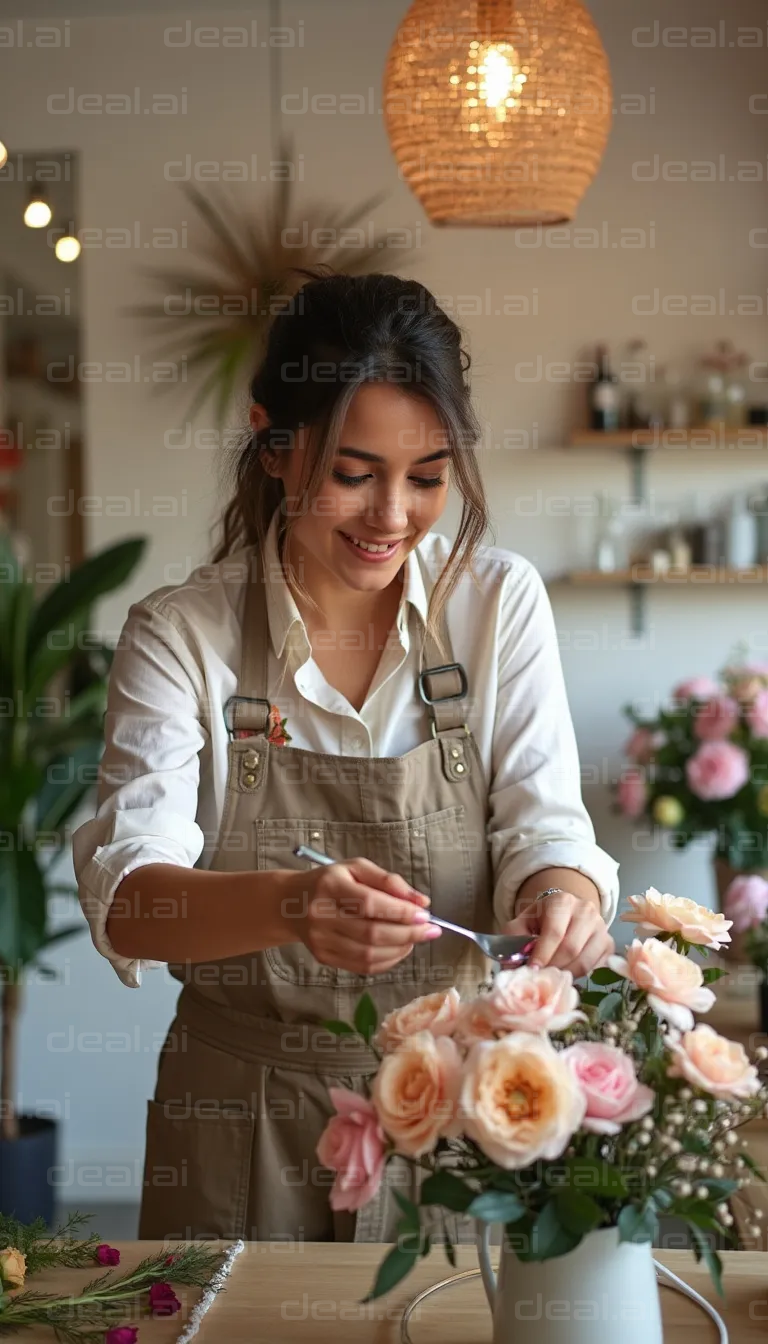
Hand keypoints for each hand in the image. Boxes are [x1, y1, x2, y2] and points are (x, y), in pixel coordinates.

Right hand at [286, 858, 441, 975]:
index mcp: (329, 886)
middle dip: (408, 934)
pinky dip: (387, 961)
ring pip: (368, 954)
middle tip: (430, 931)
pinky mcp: (323, 957)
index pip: (370, 904)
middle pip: (371, 933)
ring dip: (400, 950)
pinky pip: (362, 967)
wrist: (290, 903)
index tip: (425, 914)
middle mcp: (321, 914)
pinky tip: (399, 949)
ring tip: (415, 939)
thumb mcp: (356, 868)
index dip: (401, 912)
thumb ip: (389, 881)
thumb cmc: (329, 881)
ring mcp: (321, 940)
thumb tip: (421, 902)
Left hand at [502, 890, 614, 979]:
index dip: (542, 954)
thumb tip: (512, 967)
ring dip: (565, 974)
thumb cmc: (540, 920)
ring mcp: (601, 927)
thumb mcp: (522, 923)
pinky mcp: (608, 943)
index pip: (554, 931)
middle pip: (571, 948)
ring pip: (585, 960)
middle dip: (553, 967)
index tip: (532, 970)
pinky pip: (596, 967)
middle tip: (540, 978)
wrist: (564, 912)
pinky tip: (566, 974)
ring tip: (552, 978)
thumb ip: (514, 940)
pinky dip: (580, 975)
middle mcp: (586, 910)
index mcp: (562, 901)